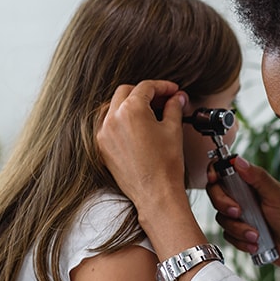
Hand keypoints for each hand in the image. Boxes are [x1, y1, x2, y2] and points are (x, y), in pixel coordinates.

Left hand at [96, 80, 187, 217]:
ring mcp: (104, 133)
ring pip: (114, 106)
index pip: (146, 87)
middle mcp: (112, 118)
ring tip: (149, 113)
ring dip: (130, 104)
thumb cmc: (166, 165)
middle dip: (145, 92)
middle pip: (126, 91)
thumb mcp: (173, 130)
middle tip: (163, 100)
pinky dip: (121, 120)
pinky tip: (137, 127)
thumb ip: (174, 108)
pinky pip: (108, 124)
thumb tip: (177, 98)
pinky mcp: (102, 147)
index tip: (173, 91)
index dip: (163, 87)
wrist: (155, 194)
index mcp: (131, 110)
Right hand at [209, 156, 279, 280]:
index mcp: (253, 183)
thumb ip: (259, 178)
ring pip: (221, 217)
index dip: (215, 171)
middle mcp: (244, 197)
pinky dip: (241, 241)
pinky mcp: (238, 232)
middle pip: (216, 193)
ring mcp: (240, 215)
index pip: (227, 170)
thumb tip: (238, 160)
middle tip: (239, 212)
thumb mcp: (278, 197)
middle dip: (224, 204)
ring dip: (238, 228)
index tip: (214, 178)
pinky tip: (256, 244)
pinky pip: (227, 235)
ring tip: (256, 235)